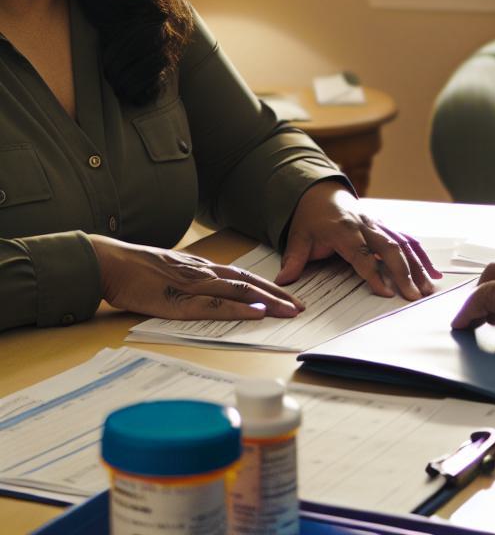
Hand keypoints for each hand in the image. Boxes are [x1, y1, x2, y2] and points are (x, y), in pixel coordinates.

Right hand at [89, 235, 303, 319]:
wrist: (109, 263)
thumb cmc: (136, 270)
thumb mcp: (171, 273)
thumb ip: (191, 281)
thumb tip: (210, 292)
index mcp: (202, 268)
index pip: (244, 276)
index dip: (269, 286)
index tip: (289, 296)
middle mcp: (204, 273)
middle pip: (250, 283)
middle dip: (278, 295)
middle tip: (302, 306)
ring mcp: (193, 286)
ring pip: (239, 292)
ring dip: (268, 301)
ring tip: (290, 310)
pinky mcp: (179, 301)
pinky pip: (214, 306)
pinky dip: (238, 309)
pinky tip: (255, 314)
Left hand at [276, 182, 442, 298]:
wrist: (322, 193)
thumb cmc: (311, 218)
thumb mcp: (298, 237)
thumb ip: (294, 259)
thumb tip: (283, 280)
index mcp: (344, 229)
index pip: (361, 253)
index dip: (373, 272)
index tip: (385, 291)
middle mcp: (366, 225)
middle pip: (389, 248)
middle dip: (404, 272)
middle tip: (413, 296)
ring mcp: (379, 224)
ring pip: (403, 244)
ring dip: (418, 267)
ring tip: (428, 289)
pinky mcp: (386, 227)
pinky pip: (408, 240)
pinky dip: (422, 256)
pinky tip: (434, 273)